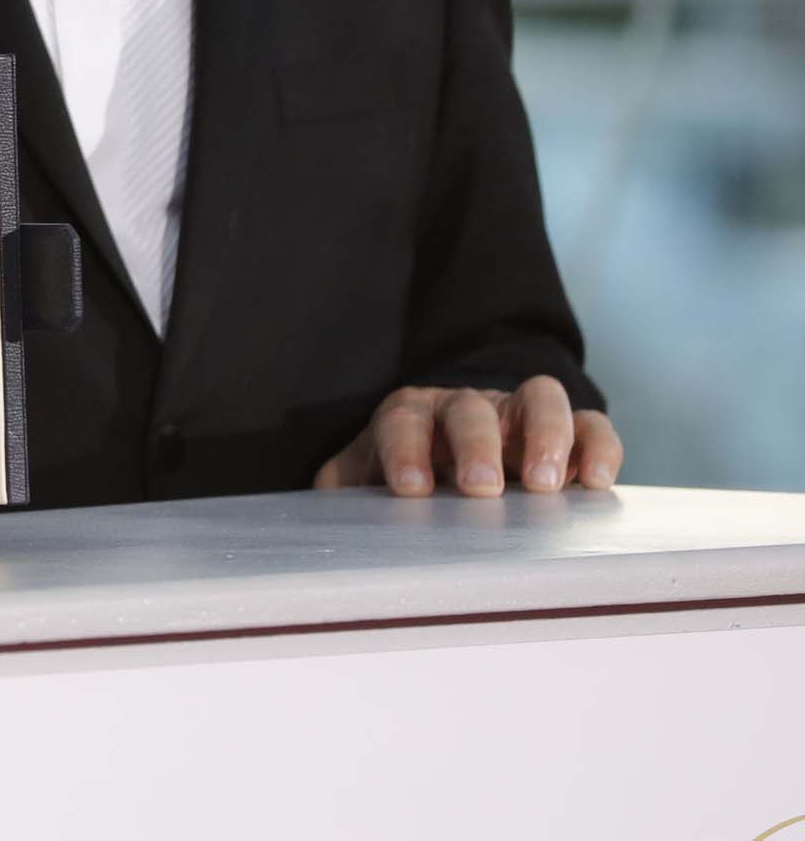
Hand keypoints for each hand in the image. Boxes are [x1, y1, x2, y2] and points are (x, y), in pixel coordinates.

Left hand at [312, 376, 622, 496]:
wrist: (454, 456)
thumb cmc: (406, 476)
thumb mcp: (363, 483)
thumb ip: (342, 494)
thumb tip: (324, 524)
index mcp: (409, 417)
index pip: (401, 421)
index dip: (404, 451)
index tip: (412, 489)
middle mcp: (464, 406)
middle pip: (469, 408)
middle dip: (475, 444)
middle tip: (481, 488)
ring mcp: (518, 414)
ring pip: (539, 398)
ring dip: (546, 436)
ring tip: (546, 485)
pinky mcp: (567, 433)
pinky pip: (591, 424)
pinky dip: (599, 446)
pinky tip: (598, 483)